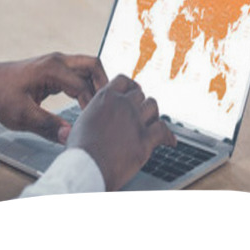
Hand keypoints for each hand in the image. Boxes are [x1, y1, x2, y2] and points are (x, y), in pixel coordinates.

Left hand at [0, 53, 108, 143]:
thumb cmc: (2, 97)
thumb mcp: (22, 115)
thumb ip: (47, 125)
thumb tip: (69, 135)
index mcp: (52, 69)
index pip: (82, 85)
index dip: (90, 105)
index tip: (92, 123)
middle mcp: (58, 61)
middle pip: (92, 65)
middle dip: (103, 83)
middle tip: (109, 104)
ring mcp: (57, 62)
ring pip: (87, 66)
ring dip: (96, 82)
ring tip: (101, 103)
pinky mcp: (55, 68)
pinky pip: (78, 71)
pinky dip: (87, 83)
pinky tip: (86, 100)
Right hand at [67, 74, 176, 190]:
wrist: (85, 169)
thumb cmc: (79, 151)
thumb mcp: (81, 124)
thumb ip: (93, 116)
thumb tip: (92, 120)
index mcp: (105, 97)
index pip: (124, 81)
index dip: (131, 86)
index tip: (135, 91)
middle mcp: (122, 104)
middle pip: (140, 95)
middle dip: (141, 104)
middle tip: (142, 113)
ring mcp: (135, 120)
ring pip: (153, 107)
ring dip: (154, 114)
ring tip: (153, 122)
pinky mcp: (145, 139)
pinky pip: (163, 131)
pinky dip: (168, 136)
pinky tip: (170, 141)